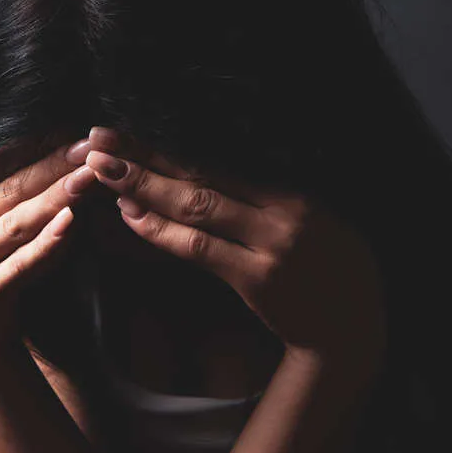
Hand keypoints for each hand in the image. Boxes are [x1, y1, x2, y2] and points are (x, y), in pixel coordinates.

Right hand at [0, 137, 99, 363]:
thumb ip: (19, 196)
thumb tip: (67, 157)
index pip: (0, 164)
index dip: (40, 146)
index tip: (75, 132)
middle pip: (12, 190)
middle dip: (55, 166)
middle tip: (90, 149)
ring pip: (17, 223)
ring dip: (56, 198)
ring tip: (87, 179)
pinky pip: (20, 265)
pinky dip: (46, 244)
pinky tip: (70, 224)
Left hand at [82, 128, 385, 361]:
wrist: (351, 331)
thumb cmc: (331, 269)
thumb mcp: (318, 217)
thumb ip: (276, 191)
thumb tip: (218, 163)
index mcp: (296, 188)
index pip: (223, 155)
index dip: (175, 139)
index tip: (134, 122)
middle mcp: (284, 209)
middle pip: (203, 172)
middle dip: (147, 153)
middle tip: (101, 136)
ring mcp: (270, 244)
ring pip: (196, 206)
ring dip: (144, 185)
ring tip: (102, 170)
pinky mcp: (256, 279)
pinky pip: (199, 249)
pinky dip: (161, 231)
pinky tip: (130, 215)